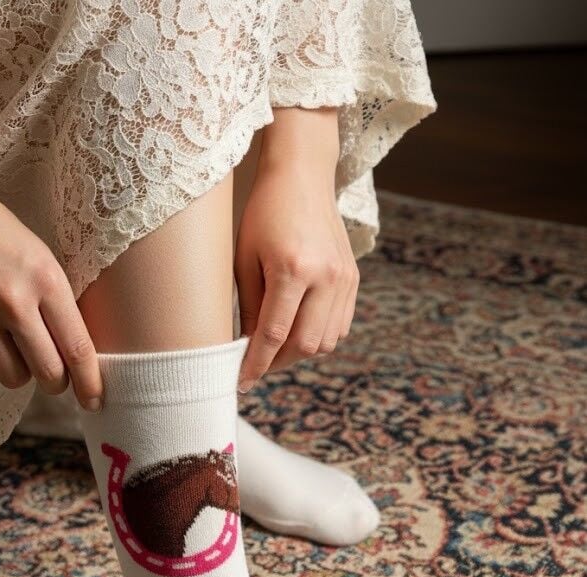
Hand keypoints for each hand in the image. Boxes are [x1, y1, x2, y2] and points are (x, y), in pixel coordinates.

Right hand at [0, 180, 102, 409]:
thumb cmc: (5, 241)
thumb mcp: (46, 265)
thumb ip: (63, 311)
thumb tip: (81, 362)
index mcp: (47, 282)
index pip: (77, 349)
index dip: (90, 383)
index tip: (94, 402)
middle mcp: (13, 300)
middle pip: (48, 373)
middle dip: (56, 382)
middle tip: (53, 374)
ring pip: (13, 378)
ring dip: (20, 372)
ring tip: (15, 347)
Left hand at [234, 110, 358, 391]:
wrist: (303, 175)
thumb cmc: (264, 213)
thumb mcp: (245, 257)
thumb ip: (248, 305)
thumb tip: (245, 348)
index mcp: (292, 269)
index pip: (273, 334)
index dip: (255, 364)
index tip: (240, 382)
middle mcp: (325, 277)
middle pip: (304, 345)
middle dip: (276, 363)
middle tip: (255, 365)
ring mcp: (344, 279)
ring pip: (324, 342)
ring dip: (297, 353)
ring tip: (274, 347)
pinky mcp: (353, 279)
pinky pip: (339, 327)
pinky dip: (318, 337)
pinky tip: (297, 330)